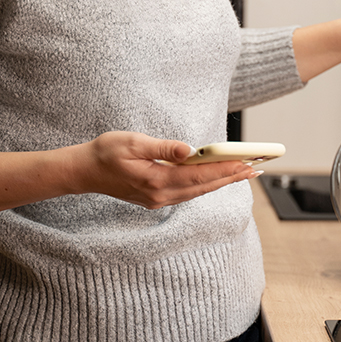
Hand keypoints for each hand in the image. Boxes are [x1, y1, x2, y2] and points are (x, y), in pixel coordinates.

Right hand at [76, 131, 259, 208]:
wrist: (84, 171)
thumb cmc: (106, 152)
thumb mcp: (132, 142)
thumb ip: (162, 147)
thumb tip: (188, 150)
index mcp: (155, 180)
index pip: (199, 175)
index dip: (224, 169)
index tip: (246, 162)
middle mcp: (160, 195)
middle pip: (203, 187)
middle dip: (231, 176)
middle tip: (256, 167)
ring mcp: (158, 199)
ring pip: (197, 192)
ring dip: (222, 181)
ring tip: (244, 172)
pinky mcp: (156, 198)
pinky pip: (188, 192)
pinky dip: (206, 185)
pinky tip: (216, 178)